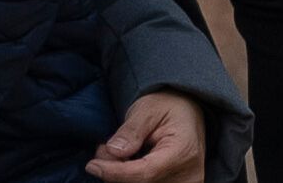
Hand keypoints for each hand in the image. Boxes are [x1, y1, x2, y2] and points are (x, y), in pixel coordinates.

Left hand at [87, 89, 206, 182]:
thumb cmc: (168, 105)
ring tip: (116, 152)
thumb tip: (113, 152)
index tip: (92, 166)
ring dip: (122, 176)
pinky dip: (132, 178)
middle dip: (116, 172)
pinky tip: (126, 162)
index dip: (115, 172)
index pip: (145, 172)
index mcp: (184, 152)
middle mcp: (189, 175)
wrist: (188, 111)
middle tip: (103, 150)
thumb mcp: (147, 108)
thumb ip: (131, 131)